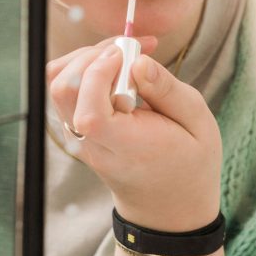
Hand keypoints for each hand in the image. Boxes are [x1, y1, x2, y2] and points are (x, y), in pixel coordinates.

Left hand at [47, 40, 222, 231]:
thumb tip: (138, 61)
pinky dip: (84, 70)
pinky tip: (115, 68)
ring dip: (85, 58)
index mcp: (127, 147)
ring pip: (56, 84)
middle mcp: (94, 144)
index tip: (129, 56)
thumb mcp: (199, 125)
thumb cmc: (190, 163)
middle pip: (63, 89)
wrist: (169, 207)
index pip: (89, 111)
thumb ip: (168, 90)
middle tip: (131, 48)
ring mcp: (81, 139)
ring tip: (121, 55)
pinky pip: (65, 92)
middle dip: (93, 55)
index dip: (100, 74)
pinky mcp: (78, 132)